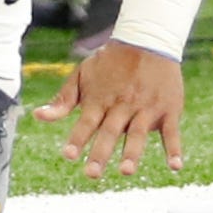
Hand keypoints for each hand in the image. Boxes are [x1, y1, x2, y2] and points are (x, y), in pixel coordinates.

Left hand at [34, 39, 182, 178]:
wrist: (147, 38)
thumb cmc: (110, 62)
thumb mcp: (83, 75)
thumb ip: (63, 100)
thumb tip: (38, 116)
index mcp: (101, 98)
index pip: (87, 121)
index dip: (77, 138)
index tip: (68, 155)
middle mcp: (122, 105)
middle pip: (110, 131)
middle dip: (101, 152)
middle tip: (91, 174)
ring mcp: (146, 108)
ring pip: (138, 133)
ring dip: (132, 152)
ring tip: (126, 171)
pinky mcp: (167, 110)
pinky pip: (171, 132)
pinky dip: (174, 149)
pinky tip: (175, 166)